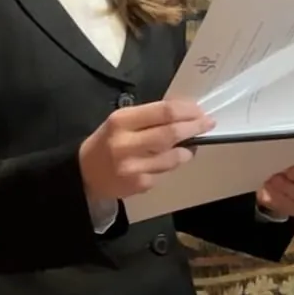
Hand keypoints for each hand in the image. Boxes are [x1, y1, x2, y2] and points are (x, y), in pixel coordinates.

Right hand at [79, 98, 213, 204]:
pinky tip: (164, 162)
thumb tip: (186, 111)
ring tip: (188, 146)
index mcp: (122, 121)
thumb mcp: (122, 121)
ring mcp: (133, 167)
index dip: (187, 110)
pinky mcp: (140, 184)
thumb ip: (150, 116)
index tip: (200, 110)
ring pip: (174, 157)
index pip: (163, 112)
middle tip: (208, 123)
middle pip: (172, 133)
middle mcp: (126, 143)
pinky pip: (165, 172)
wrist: (85, 173)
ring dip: (187, 150)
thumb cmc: (109, 141)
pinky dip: (170, 165)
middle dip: (195, 127)